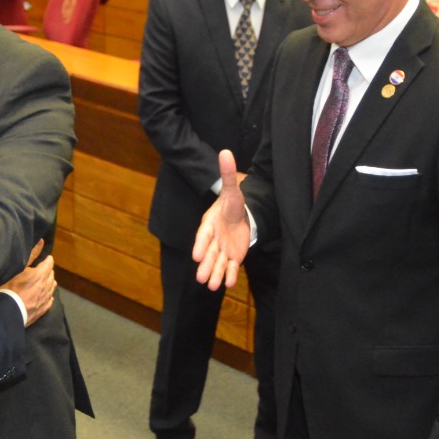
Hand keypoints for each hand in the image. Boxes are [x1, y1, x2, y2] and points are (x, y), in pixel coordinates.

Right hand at [2, 241, 54, 326]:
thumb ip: (31, 255)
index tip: (44, 258)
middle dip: (48, 270)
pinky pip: (50, 301)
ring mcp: (45, 299)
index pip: (49, 263)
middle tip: (42, 269)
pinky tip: (46, 296)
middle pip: (51, 275)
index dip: (47, 259)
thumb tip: (42, 242)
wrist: (8, 312)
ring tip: (44, 281)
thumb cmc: (10, 287)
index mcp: (41, 275)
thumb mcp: (19, 268)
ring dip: (49, 282)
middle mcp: (46, 286)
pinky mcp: (42, 310)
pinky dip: (48, 296)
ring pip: (52, 288)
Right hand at [192, 149, 250, 288]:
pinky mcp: (233, 256)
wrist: (242, 215)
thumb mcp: (232, 189)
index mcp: (209, 224)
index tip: (196, 256)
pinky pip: (231, 267)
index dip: (200, 245)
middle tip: (200, 278)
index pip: (203, 236)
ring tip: (212, 287)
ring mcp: (223, 249)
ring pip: (218, 263)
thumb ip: (227, 174)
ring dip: (216, 274)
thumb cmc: (232, 203)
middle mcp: (214, 239)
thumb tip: (226, 152)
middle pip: (209, 253)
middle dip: (206, 265)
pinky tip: (229, 284)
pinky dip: (230, 275)